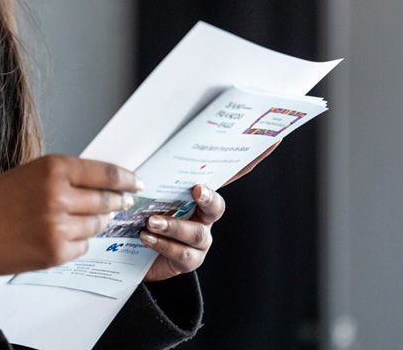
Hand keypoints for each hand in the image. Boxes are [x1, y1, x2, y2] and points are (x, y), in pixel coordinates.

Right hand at [0, 155, 141, 282]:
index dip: (125, 178)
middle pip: (106, 199)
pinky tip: (61, 237)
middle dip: (117, 202)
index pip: (104, 172)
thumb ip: (59, 176)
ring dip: (96, 222)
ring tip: (80, 220)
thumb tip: (94, 181)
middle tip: (122, 202)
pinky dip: (78, 242)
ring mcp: (59, 226)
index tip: (135, 182)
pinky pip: (83, 246)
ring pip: (97, 225)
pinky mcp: (56, 252)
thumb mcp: (25, 174)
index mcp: (51, 168)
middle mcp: (58, 195)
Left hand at [139, 140, 279, 281]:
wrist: (131, 252)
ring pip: (197, 233)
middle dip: (209, 198)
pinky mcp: (189, 261)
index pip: (227, 173)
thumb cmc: (140, 212)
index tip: (272, 141)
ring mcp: (200, 240)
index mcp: (198, 193)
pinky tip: (146, 237)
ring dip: (174, 226)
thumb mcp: (146, 190)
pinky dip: (163, 244)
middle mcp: (205, 216)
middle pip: (216, 206)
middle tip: (196, 190)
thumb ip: (152, 175)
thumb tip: (143, 152)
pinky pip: (182, 253)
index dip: (251, 160)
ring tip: (152, 221)